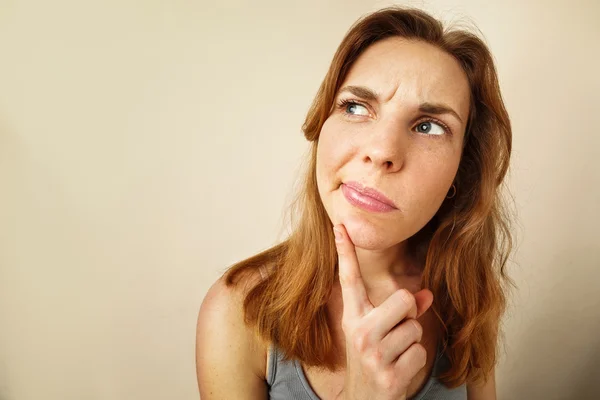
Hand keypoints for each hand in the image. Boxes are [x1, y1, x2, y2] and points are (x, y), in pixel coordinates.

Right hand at [333, 224, 433, 399]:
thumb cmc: (373, 360)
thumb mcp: (380, 333)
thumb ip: (402, 311)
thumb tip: (427, 294)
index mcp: (352, 317)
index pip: (349, 279)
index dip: (345, 252)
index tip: (341, 226)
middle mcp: (358, 332)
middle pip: (404, 299)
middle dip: (409, 315)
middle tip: (395, 333)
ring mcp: (373, 354)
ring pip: (415, 328)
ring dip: (412, 342)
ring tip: (395, 355)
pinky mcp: (388, 375)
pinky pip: (420, 352)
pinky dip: (415, 362)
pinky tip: (399, 370)